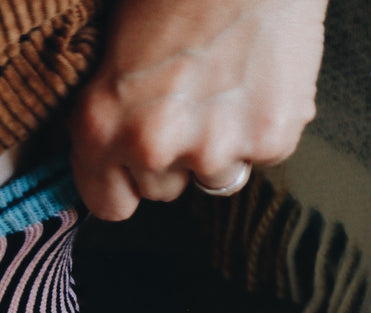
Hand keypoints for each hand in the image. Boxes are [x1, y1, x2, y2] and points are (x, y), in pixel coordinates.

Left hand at [68, 0, 328, 219]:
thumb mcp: (113, 48)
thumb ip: (109, 112)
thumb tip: (110, 155)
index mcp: (101, 125)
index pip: (109, 205)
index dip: (125, 182)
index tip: (135, 164)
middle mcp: (153, 146)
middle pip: (163, 191)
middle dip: (175, 156)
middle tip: (190, 95)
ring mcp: (215, 148)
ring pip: (215, 177)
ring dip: (222, 142)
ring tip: (226, 79)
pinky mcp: (269, 139)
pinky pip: (262, 154)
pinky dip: (264, 123)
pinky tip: (259, 75)